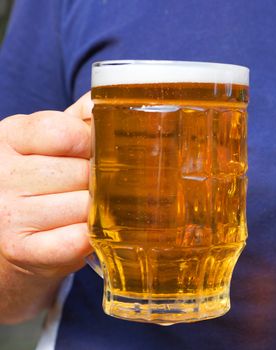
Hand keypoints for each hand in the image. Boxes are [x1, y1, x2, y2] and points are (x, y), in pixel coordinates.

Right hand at [0, 93, 92, 279]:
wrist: (6, 244)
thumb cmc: (35, 185)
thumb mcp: (44, 143)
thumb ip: (77, 119)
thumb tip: (117, 97)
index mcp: (6, 137)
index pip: (64, 131)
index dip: (92, 143)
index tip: (94, 153)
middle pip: (81, 171)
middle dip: (99, 180)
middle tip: (98, 187)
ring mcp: (7, 215)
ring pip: (85, 204)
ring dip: (99, 209)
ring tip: (91, 210)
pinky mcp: (22, 251)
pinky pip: (80, 238)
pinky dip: (93, 235)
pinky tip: (86, 231)